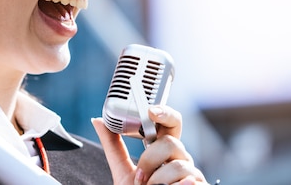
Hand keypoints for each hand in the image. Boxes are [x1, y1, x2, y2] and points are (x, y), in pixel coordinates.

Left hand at [92, 105, 207, 184]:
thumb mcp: (123, 171)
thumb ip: (113, 147)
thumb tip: (98, 121)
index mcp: (163, 151)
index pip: (169, 124)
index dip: (164, 113)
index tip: (151, 111)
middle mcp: (180, 159)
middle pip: (171, 142)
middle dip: (151, 158)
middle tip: (140, 176)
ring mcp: (192, 174)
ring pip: (178, 166)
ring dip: (157, 181)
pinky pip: (188, 183)